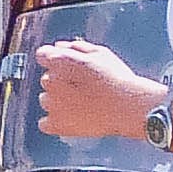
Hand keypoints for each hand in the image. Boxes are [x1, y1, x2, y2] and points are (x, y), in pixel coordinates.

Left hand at [32, 40, 168, 140]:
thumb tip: (60, 47)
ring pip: (46, 100)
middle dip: (61, 82)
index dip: (56, 60)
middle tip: (84, 88)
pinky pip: (45, 123)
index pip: (43, 55)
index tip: (68, 68)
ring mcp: (52, 104)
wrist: (130, 107)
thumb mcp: (101, 53)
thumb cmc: (119, 80)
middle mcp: (51, 81)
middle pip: (47, 79)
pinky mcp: (57, 124)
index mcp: (60, 61)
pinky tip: (72, 119)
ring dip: (58, 101)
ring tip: (83, 105)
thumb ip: (76, 47)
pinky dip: (55, 122)